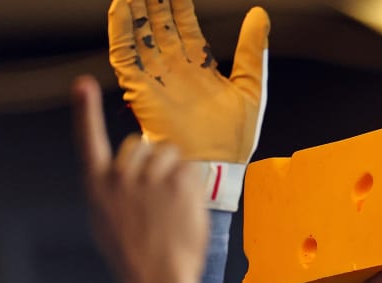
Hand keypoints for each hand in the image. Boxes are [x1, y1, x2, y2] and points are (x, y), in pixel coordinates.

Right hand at [73, 76, 206, 282]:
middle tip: (159, 200)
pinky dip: (192, 187)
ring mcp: (149, 177)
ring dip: (174, 173)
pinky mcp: (178, 182)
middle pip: (142, 146)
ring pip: (169, 154)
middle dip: (154, 164)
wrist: (158, 280)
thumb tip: (126, 177)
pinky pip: (190, 169)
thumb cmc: (134, 259)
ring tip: (172, 208)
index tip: (82, 86)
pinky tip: (185, 210)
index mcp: (97, 186)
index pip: (88, 140)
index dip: (85, 111)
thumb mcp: (106, 223)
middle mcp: (120, 176)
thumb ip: (113, 192)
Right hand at [107, 0, 269, 162]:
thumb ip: (252, 49)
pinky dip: (121, 31)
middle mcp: (174, 69)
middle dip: (154, 1)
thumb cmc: (235, 138)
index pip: (184, 25)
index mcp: (199, 67)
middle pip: (159, 24)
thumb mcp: (251, 87)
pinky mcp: (140, 90)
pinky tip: (120, 9)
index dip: (179, 3)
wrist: (216, 167)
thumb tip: (260, 14)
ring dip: (136, 10)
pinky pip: (125, 56)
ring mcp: (156, 78)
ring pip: (140, 34)